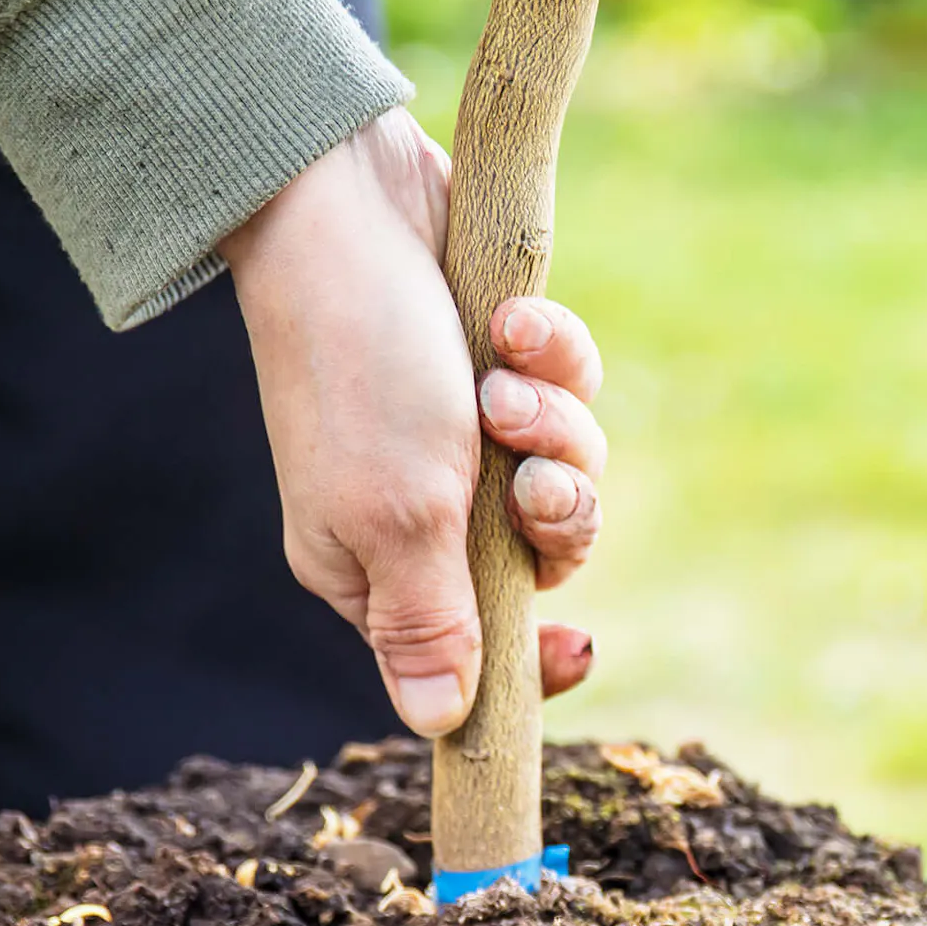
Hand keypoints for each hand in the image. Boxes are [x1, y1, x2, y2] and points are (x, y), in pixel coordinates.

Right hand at [219, 113, 604, 736]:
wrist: (342, 199)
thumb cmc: (361, 367)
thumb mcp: (401, 517)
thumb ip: (432, 625)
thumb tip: (438, 726)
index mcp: (370, 566)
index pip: (467, 652)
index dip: (530, 662)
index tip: (584, 651)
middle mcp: (416, 505)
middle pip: (539, 556)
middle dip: (555, 511)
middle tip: (528, 470)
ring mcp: (455, 427)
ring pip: (565, 464)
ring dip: (553, 422)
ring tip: (504, 376)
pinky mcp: (491, 354)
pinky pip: (565, 384)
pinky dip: (550, 353)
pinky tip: (511, 317)